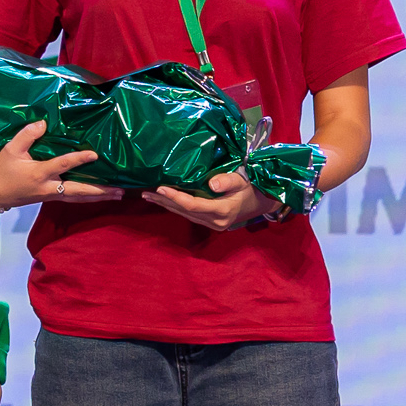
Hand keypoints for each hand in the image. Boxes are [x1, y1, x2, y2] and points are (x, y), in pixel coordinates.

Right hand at [0, 120, 122, 213]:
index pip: (63, 165)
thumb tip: (43, 123)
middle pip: (78, 191)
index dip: (79, 159)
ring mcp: (50, 195)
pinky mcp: (50, 198)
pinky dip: (87, 197)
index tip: (94, 154)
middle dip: (100, 191)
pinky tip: (99, 195)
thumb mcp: (10, 150)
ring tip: (118, 195)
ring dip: (98, 197)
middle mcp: (49, 187)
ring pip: (78, 198)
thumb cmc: (2, 170)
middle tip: (119, 190)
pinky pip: (72, 199)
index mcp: (39, 173)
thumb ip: (26, 135)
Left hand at [147, 170, 275, 231]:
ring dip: (166, 205)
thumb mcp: (242, 180)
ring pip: (184, 214)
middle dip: (164, 202)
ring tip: (149, 197)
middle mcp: (215, 221)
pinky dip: (175, 207)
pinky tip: (164, 201)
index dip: (175, 197)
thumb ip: (228, 181)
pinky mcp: (209, 223)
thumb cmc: (250, 188)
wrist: (259, 202)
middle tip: (146, 193)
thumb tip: (212, 183)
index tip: (160, 188)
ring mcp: (212, 224)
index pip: (193, 205)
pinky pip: (188, 215)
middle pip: (184, 211)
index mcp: (223, 211)